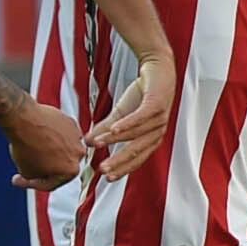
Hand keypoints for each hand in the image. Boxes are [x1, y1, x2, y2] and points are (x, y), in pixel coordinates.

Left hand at [5, 101, 85, 189]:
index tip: (19, 179)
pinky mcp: (70, 121)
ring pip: (62, 149)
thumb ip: (38, 177)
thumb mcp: (27, 172)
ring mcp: (76, 136)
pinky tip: (37, 136)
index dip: (32, 183)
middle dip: (45, 167)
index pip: (51, 183)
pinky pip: (60, 134)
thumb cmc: (27, 146)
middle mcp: (79, 153)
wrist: (23, 119)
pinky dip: (51, 136)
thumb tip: (39, 173)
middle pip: (60, 165)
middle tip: (29, 165)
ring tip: (32, 148)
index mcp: (72, 171)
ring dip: (50, 151)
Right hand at [87, 53, 175, 180]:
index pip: (136, 159)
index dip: (122, 169)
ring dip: (116, 140)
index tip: (105, 177)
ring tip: (98, 144)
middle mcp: (157, 131)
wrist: (157, 67)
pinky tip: (113, 129)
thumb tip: (87, 142)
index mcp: (150, 138)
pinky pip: (142, 116)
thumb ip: (105, 129)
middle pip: (137, 151)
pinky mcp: (157, 103)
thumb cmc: (142, 93)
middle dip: (118, 161)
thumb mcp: (120, 113)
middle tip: (102, 169)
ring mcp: (159, 118)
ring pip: (136, 134)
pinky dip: (127, 123)